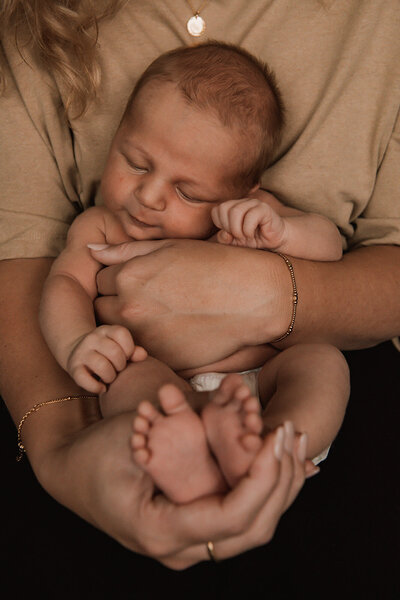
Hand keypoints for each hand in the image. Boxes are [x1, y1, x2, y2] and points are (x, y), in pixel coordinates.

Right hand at [37, 412, 308, 568]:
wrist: (68, 472)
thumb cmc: (94, 453)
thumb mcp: (133, 435)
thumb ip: (184, 426)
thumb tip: (240, 405)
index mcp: (160, 531)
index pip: (232, 517)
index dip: (262, 478)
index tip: (275, 438)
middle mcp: (178, 550)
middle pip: (253, 528)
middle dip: (280, 481)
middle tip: (290, 434)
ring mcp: (188, 545)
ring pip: (255, 526)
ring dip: (280, 484)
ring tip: (293, 440)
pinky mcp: (194, 529)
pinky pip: (242, 516)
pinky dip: (266, 487)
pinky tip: (284, 460)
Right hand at [67, 325, 146, 393]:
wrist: (77, 352)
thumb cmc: (106, 352)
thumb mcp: (119, 347)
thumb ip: (133, 351)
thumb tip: (143, 355)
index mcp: (106, 330)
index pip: (121, 333)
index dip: (129, 349)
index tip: (126, 356)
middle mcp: (92, 339)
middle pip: (114, 352)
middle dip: (121, 365)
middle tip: (118, 369)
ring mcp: (81, 352)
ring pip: (101, 366)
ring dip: (110, 376)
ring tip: (110, 377)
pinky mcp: (73, 368)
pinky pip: (84, 379)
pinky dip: (96, 387)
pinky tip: (102, 388)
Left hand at [91, 240, 291, 370]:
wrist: (254, 297)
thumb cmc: (214, 265)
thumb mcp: (168, 248)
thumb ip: (125, 252)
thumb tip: (90, 252)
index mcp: (128, 278)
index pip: (100, 280)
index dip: (119, 278)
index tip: (141, 278)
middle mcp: (130, 311)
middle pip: (102, 309)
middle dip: (117, 303)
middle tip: (149, 298)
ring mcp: (146, 340)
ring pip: (119, 334)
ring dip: (131, 326)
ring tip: (161, 314)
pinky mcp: (164, 360)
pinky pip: (144, 353)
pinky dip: (152, 344)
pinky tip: (174, 330)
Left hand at [212, 198, 285, 248]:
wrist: (274, 241)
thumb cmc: (253, 239)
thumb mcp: (234, 242)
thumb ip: (224, 238)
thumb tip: (224, 233)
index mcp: (233, 207)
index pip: (217, 210)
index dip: (220, 224)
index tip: (230, 233)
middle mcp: (242, 202)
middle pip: (224, 208)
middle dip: (228, 227)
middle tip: (238, 236)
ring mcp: (253, 203)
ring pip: (236, 211)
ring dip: (238, 229)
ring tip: (245, 236)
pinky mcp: (264, 208)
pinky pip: (250, 216)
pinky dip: (248, 230)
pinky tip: (252, 235)